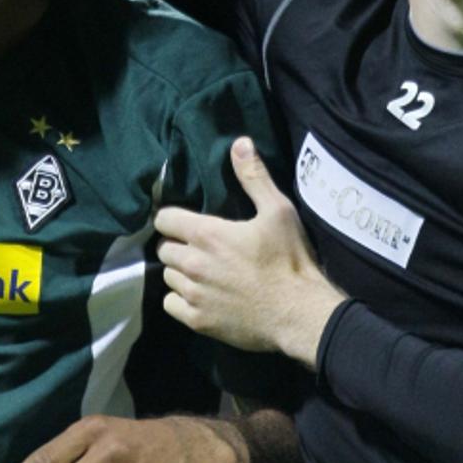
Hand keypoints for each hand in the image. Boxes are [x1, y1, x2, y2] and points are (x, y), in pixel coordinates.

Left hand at [156, 137, 344, 367]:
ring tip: (201, 272)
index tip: (186, 223)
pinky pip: (170, 304)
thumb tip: (240, 142)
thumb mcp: (278, 211)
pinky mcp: (196, 320)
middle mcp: (192, 263)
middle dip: (177, 245)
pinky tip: (200, 295)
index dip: (172, 218)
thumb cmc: (290, 260)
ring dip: (180, 272)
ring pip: (168, 276)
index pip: (163, 219)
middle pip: (163, 249)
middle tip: (199, 248)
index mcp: (207, 234)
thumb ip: (253, 177)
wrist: (299, 314)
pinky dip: (181, 299)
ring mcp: (192, 294)